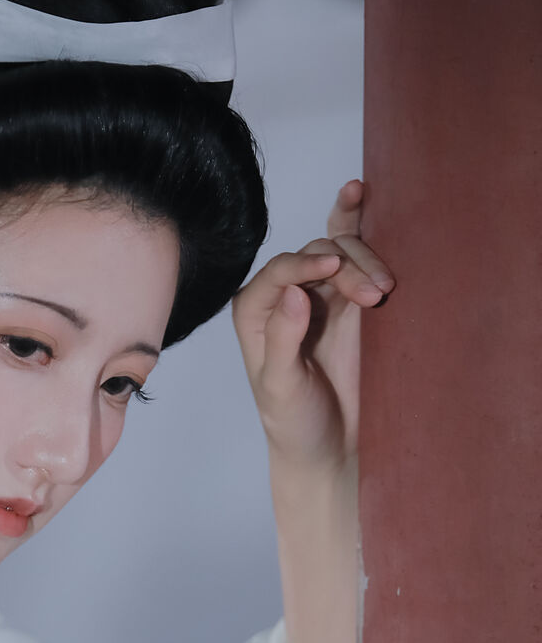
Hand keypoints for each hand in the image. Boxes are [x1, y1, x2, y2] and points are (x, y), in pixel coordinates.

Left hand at [231, 178, 394, 471]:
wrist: (330, 448)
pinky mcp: (351, 299)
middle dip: (347, 267)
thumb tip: (295, 293)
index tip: (334, 270)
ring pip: (341, 252)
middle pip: (316, 256)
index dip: (306, 264)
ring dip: (365, 261)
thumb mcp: (281, 389)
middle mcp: (284, 296)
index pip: (279, 272)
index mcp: (255, 313)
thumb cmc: (295, 423)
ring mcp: (320, 295)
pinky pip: (354, 253)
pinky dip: (358, 225)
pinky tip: (359, 193)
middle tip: (377, 296)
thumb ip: (283, 342)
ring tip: (386, 292)